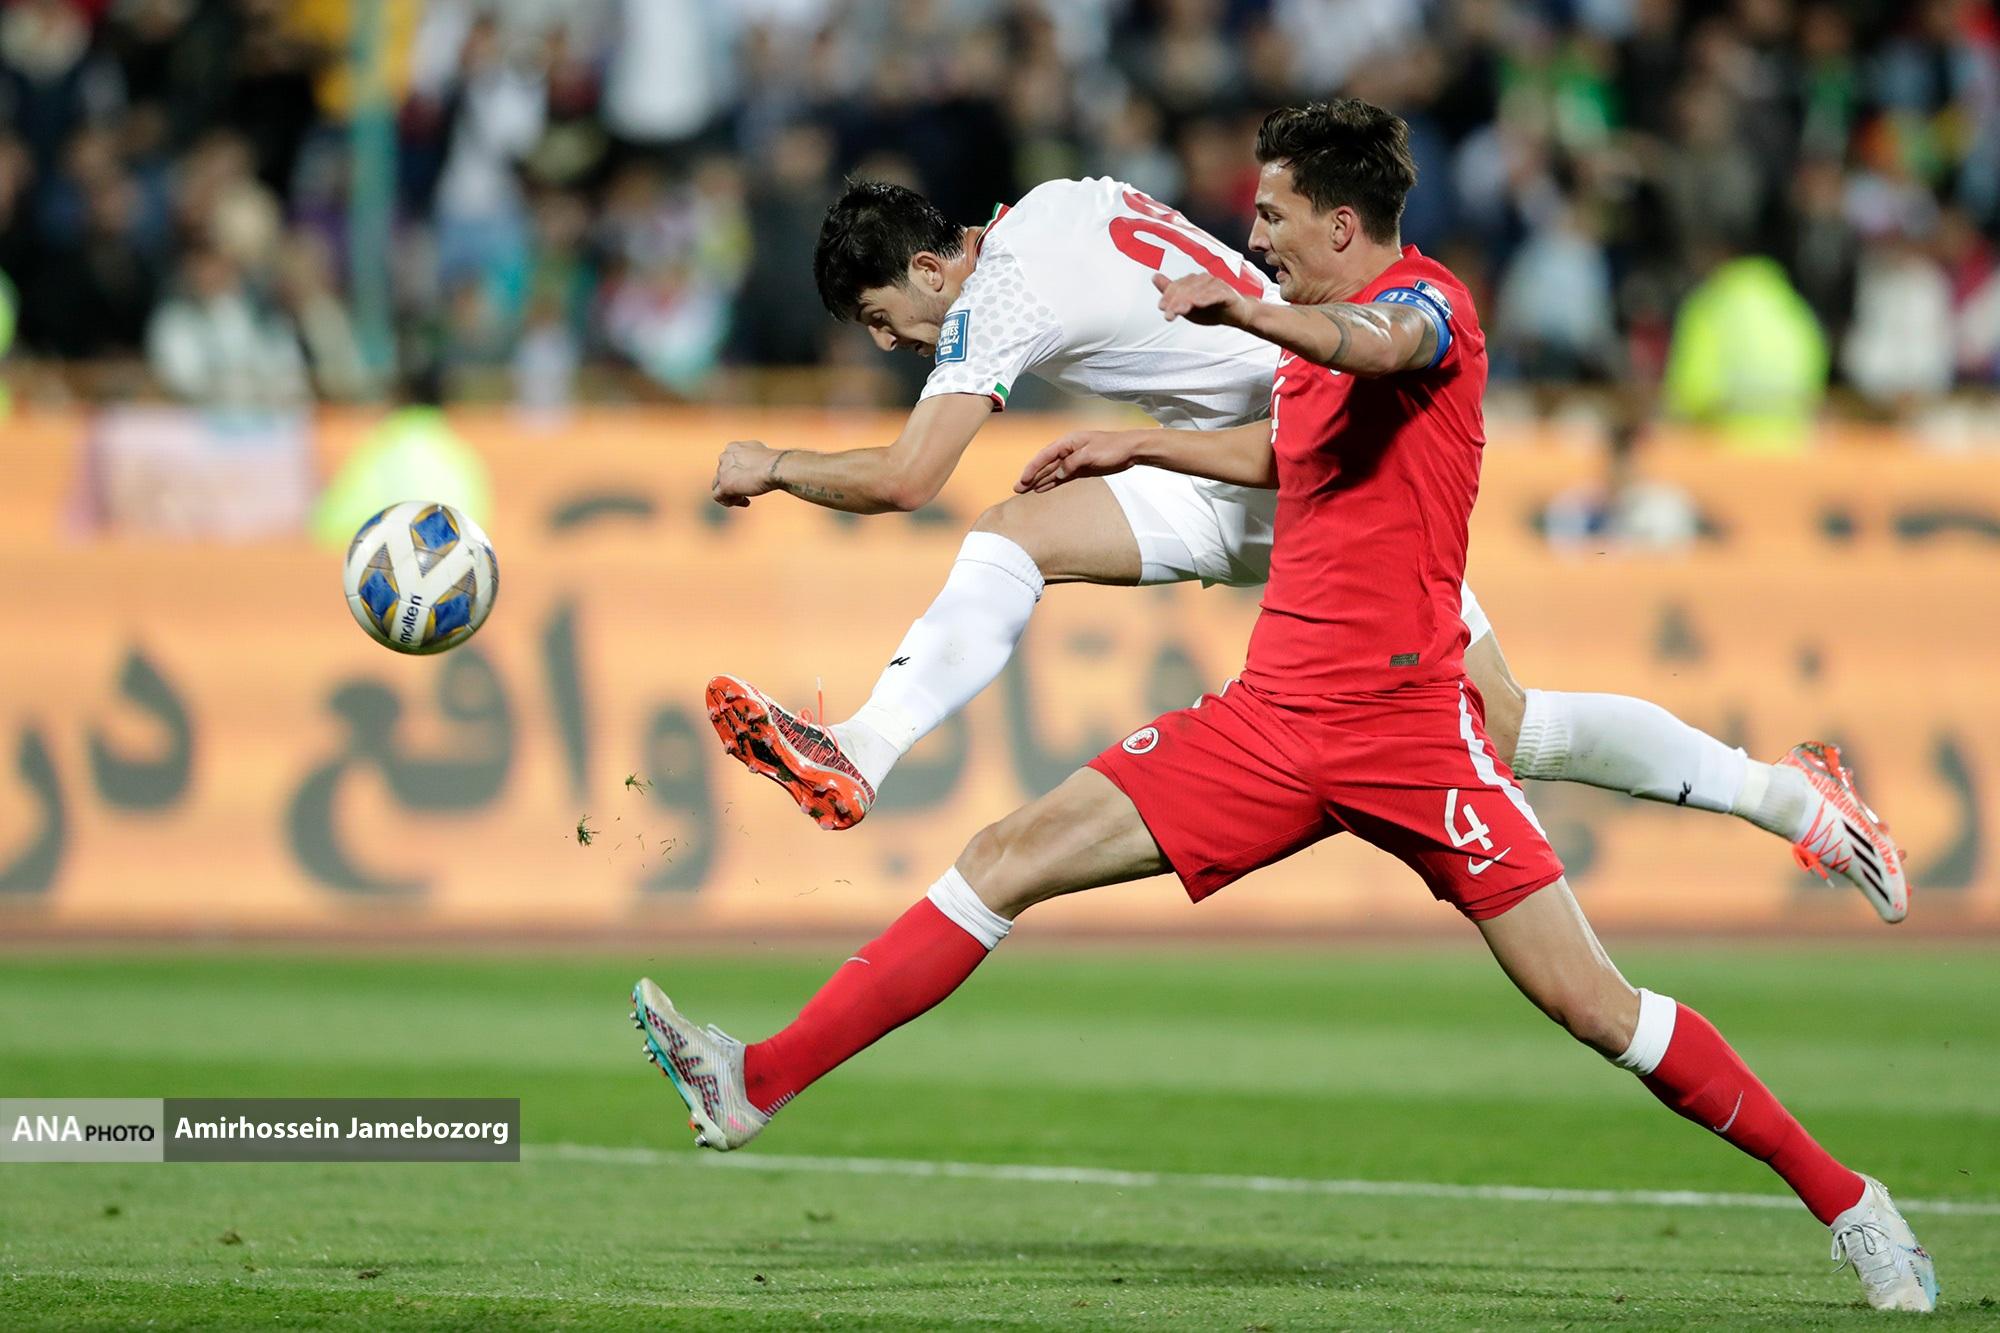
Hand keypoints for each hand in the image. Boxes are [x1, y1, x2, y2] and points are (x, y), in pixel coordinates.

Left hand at [712, 440, 782, 507]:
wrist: (775, 468)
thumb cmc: (773, 461)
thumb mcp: (761, 453)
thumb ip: (753, 457)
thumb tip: (755, 464)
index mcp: (732, 447)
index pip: (728, 462)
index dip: (737, 472)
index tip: (748, 478)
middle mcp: (724, 457)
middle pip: (722, 475)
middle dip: (734, 483)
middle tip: (748, 490)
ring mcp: (723, 471)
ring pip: (718, 486)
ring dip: (731, 493)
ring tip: (746, 498)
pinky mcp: (725, 485)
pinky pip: (717, 497)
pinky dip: (728, 502)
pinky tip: (744, 502)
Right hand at [1016, 430, 1145, 492]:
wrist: (1131, 450)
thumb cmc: (1112, 447)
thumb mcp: (1090, 454)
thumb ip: (1071, 464)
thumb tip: (1057, 474)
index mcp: (1068, 442)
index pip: (1045, 455)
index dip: (1032, 468)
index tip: (1023, 480)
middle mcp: (1068, 450)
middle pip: (1045, 464)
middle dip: (1031, 477)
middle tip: (1017, 490)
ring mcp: (1074, 460)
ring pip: (1052, 472)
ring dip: (1039, 481)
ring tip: (1025, 492)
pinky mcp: (1081, 469)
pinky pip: (1062, 477)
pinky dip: (1052, 483)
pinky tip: (1042, 489)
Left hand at [1153, 271, 1251, 326]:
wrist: (1237, 314)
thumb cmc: (1212, 308)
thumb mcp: (1188, 303)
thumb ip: (1172, 292)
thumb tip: (1154, 277)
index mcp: (1193, 281)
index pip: (1177, 286)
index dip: (1168, 296)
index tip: (1162, 308)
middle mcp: (1204, 279)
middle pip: (1186, 288)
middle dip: (1176, 302)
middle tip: (1169, 315)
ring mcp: (1216, 285)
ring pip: (1199, 291)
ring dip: (1188, 301)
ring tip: (1180, 311)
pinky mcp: (1227, 293)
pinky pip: (1216, 294)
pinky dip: (1207, 298)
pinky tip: (1199, 303)